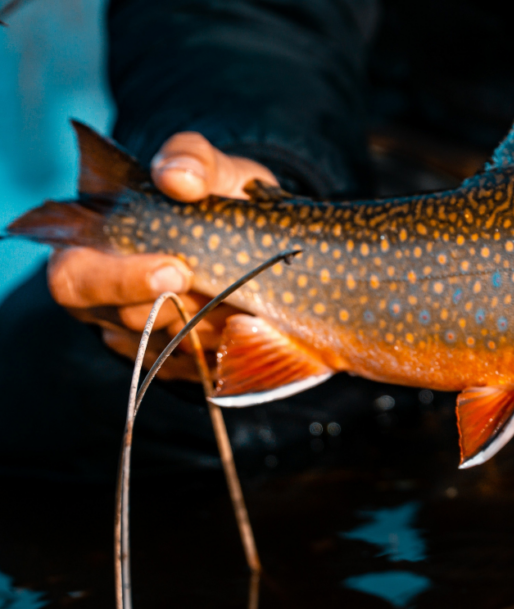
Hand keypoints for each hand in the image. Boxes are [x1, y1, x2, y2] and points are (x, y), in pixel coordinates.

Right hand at [48, 132, 275, 379]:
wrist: (263, 238)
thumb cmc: (219, 199)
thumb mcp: (213, 169)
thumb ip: (192, 159)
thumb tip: (177, 178)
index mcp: (90, 251)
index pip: (75, 278)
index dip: (120, 280)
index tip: (177, 268)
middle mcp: (107, 301)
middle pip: (121, 323)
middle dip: (171, 310)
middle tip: (214, 294)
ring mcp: (143, 338)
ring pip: (166, 350)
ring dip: (209, 326)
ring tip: (241, 296)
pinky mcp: (180, 364)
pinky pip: (200, 369)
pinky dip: (228, 345)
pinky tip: (249, 318)